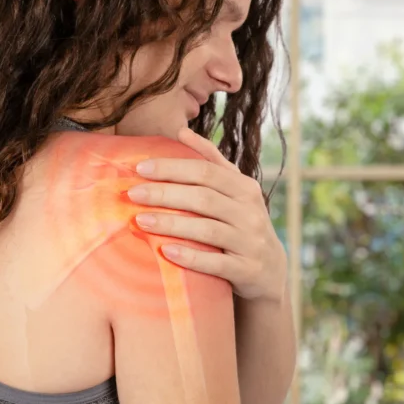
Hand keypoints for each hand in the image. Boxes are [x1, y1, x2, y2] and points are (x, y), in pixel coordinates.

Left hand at [126, 127, 287, 302]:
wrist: (270, 270)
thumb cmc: (241, 224)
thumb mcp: (235, 191)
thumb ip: (212, 162)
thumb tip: (182, 132)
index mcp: (245, 188)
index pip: (206, 171)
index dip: (172, 168)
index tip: (140, 168)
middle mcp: (250, 212)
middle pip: (204, 198)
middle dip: (165, 194)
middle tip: (132, 194)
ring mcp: (250, 241)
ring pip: (208, 230)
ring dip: (172, 224)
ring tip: (140, 220)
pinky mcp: (247, 269)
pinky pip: (216, 263)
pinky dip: (191, 257)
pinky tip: (166, 252)